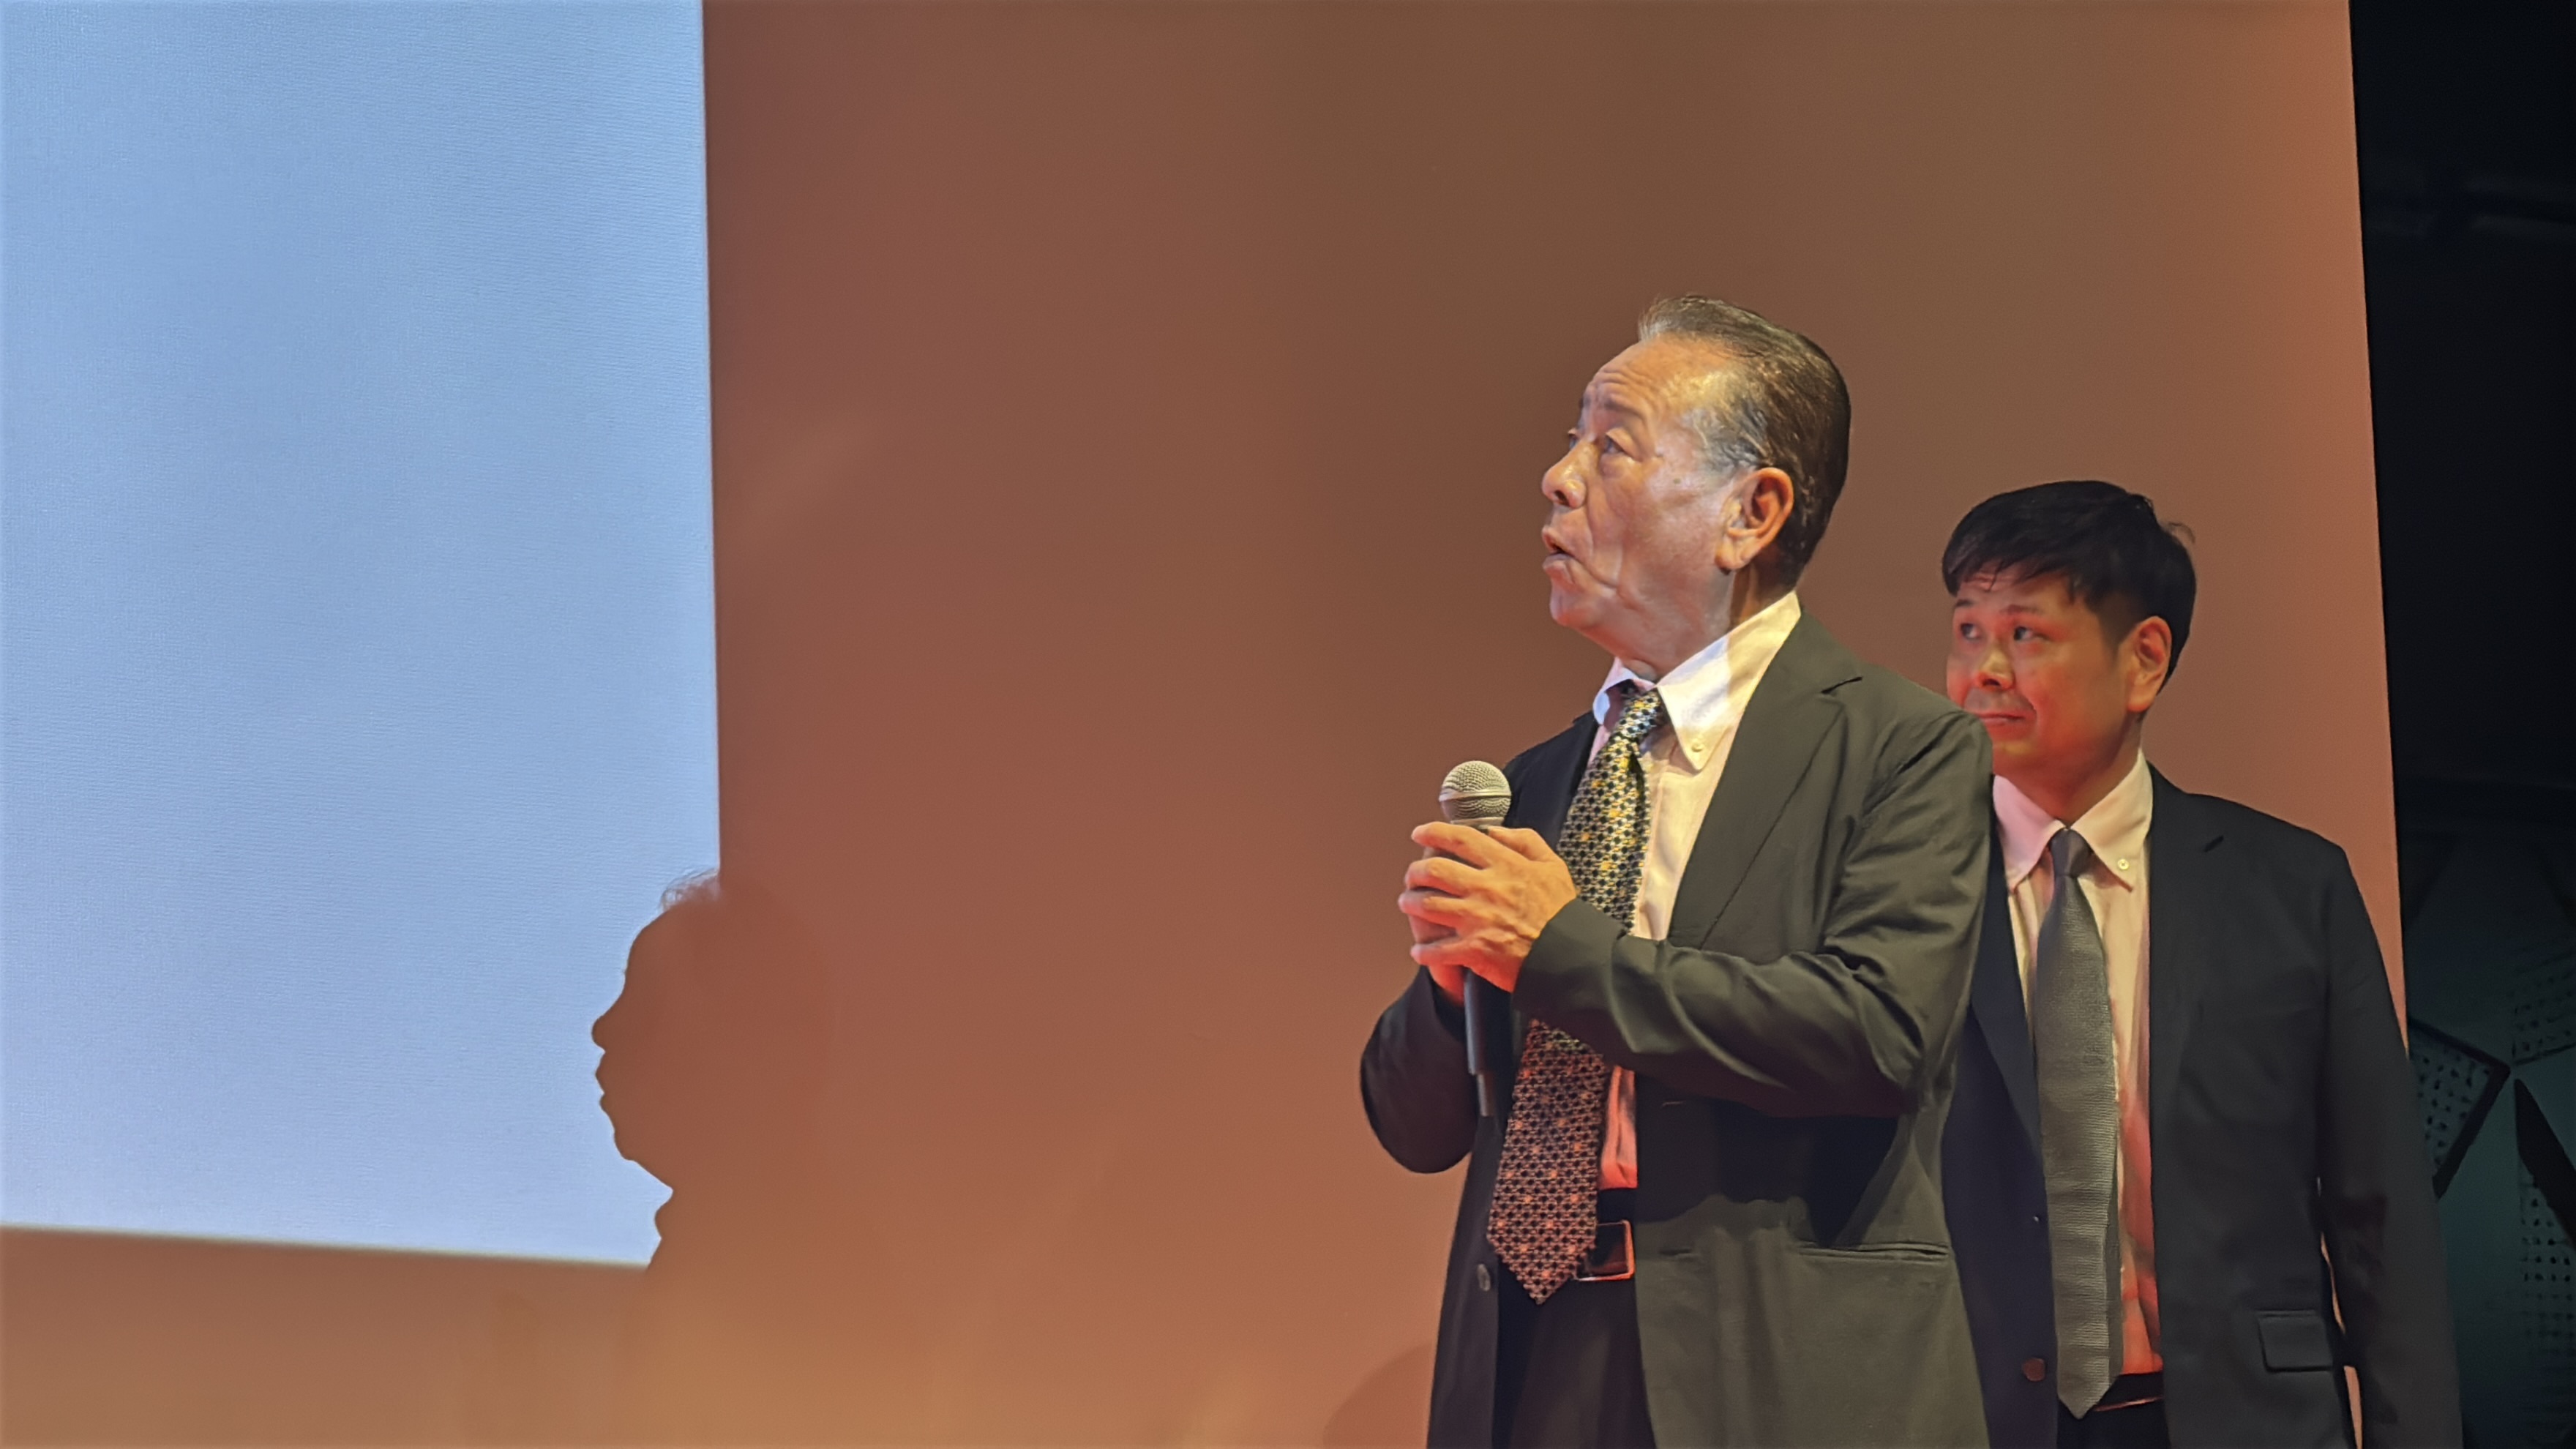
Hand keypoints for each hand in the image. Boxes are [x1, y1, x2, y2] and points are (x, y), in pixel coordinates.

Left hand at [1397, 823, 1580, 993]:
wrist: (1569, 957)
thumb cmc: (1561, 914)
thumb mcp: (1553, 866)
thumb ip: (1525, 842)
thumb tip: (1494, 831)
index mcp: (1505, 865)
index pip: (1461, 839)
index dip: (1433, 832)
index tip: (1420, 833)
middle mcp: (1487, 889)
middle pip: (1434, 870)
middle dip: (1415, 871)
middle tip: (1412, 875)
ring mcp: (1477, 919)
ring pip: (1427, 905)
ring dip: (1411, 904)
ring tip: (1408, 903)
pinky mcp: (1474, 950)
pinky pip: (1437, 949)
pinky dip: (1423, 951)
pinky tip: (1419, 951)